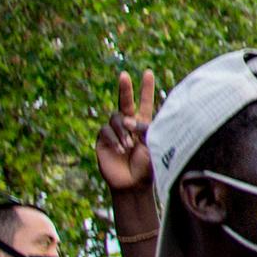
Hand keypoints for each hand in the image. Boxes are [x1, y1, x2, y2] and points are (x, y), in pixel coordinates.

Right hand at [95, 70, 157, 194]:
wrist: (133, 184)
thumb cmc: (147, 166)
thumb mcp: (153, 146)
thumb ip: (145, 130)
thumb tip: (129, 120)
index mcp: (144, 124)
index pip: (145, 102)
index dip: (146, 88)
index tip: (148, 72)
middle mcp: (128, 124)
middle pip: (125, 102)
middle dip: (125, 88)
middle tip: (124, 75)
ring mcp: (114, 132)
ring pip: (115, 118)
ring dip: (123, 130)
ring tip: (129, 146)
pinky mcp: (102, 140)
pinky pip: (105, 130)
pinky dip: (114, 138)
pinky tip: (120, 149)